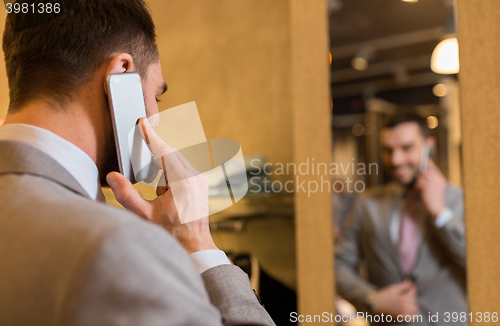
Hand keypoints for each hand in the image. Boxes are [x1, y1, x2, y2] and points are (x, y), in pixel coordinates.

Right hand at [106, 118, 217, 253]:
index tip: (143, 123)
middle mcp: (195, 178)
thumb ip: (126, 195)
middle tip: (145, 173)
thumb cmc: (171, 234)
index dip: (151, 136)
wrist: (195, 248)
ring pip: (178, 163)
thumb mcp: (144, 216)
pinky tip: (167, 197)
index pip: (164, 151)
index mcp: (183, 182)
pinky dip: (172, 177)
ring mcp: (200, 182)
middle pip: (172, 155)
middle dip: (156, 159)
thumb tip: (112, 177)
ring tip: (160, 197)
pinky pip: (184, 172)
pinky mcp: (201, 187)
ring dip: (164, 172)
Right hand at [372, 280, 419, 317]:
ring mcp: (404, 313)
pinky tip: (411, 309)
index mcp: (404, 299)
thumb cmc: (385, 295)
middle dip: (412, 295)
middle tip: (408, 292)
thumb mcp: (394, 288)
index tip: (411, 285)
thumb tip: (411, 282)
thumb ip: (404, 285)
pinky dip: (413, 313)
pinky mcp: (402, 317)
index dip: (412, 287)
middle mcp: (405, 307)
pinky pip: (411, 317)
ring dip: (414, 304)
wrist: (376, 304)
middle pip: (414, 300)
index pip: (413, 292)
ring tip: (409, 300)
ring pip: (415, 309)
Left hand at [415, 160, 446, 217]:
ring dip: (418, 182)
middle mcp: (438, 180)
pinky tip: (418, 191)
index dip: (426, 164)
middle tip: (416, 176)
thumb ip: (431, 179)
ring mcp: (433, 183)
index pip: (433, 167)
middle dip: (419, 173)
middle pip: (426, 170)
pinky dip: (416, 187)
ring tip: (418, 188)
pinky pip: (418, 183)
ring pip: (421, 176)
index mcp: (441, 179)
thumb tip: (422, 171)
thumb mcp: (436, 187)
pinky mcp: (427, 187)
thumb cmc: (434, 198)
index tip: (421, 162)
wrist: (437, 209)